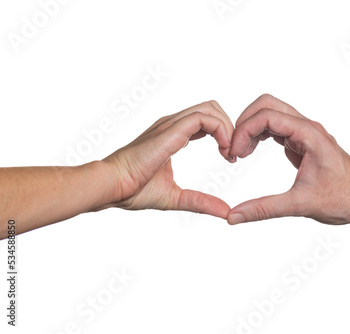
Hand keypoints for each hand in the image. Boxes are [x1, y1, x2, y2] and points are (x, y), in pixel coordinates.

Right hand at [102, 101, 234, 218]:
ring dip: (227, 128)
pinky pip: (203, 118)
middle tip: (233, 154)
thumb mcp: (177, 197)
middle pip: (211, 108)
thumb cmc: (133, 190)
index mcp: (173, 135)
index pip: (206, 120)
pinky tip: (223, 150)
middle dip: (229, 127)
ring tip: (229, 153)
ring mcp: (171, 125)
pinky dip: (221, 130)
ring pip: (210, 108)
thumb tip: (225, 212)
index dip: (223, 135)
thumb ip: (201, 202)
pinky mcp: (171, 130)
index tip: (229, 157)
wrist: (112, 187)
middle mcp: (173, 125)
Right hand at [227, 94, 349, 224]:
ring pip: (269, 113)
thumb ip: (265, 209)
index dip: (244, 131)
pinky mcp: (301, 141)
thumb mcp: (301, 205)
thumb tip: (234, 216)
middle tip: (233, 150)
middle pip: (266, 105)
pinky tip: (250, 152)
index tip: (234, 154)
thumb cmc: (345, 198)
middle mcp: (306, 127)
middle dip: (244, 123)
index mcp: (309, 135)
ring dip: (250, 128)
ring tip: (239, 153)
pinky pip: (274, 127)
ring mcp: (304, 132)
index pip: (267, 116)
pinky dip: (258, 135)